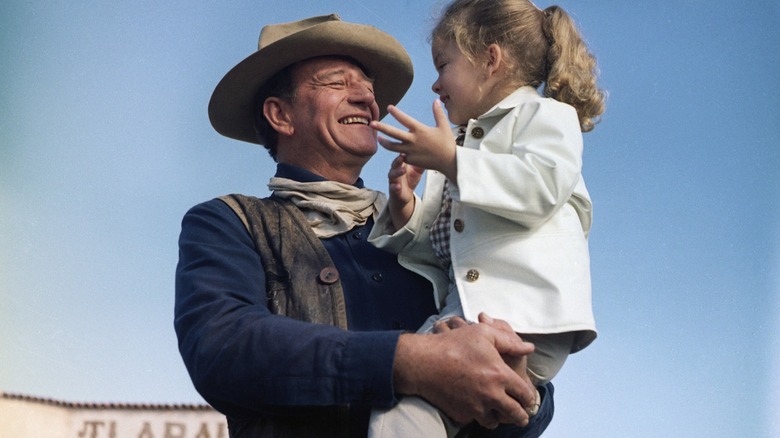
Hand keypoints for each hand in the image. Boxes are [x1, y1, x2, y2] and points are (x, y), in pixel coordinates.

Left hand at [370, 100, 457, 180]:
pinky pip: (401, 156)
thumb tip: (436, 100)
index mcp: (420, 130)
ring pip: (392, 147)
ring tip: (379, 138)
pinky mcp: (410, 160)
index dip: (396, 113)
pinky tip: (395, 150)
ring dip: (384, 142)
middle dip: (382, 128)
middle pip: (393, 133)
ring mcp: (410, 152)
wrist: (448, 162)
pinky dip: (398, 152)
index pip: (405, 119)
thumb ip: (438, 113)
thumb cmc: (447, 143)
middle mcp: (413, 140)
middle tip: (372, 123)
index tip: (389, 107)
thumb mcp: (443, 126)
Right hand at [387, 154, 422, 230]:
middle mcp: (395, 171)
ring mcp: (393, 180)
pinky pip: (392, 188)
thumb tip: (431, 153)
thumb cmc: (410, 179)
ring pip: (392, 175)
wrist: (405, 195)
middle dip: (398, 160)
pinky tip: (398, 186)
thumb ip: (421, 163)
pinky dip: (395, 187)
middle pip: (395, 164)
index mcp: (401, 165)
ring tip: (403, 170)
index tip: (407, 148)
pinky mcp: (393, 190)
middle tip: (402, 157)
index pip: (400, 157)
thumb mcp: (417, 171)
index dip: (403, 153)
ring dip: (397, 172)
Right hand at [393, 313, 536, 428]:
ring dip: (499, 418)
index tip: (529, 400)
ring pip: (495, 421)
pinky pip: (475, 419)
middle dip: (521, 416)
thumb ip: (510, 341)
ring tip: (500, 414)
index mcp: (500, 375)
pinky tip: (478, 408)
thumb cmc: (453, 344)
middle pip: (515, 414)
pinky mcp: (462, 414)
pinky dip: (479, 416)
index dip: (529, 398)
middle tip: (522, 417)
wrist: (424, 363)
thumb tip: (529, 348)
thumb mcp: (483, 334)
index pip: (524, 394)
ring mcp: (476, 407)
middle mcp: (491, 395)